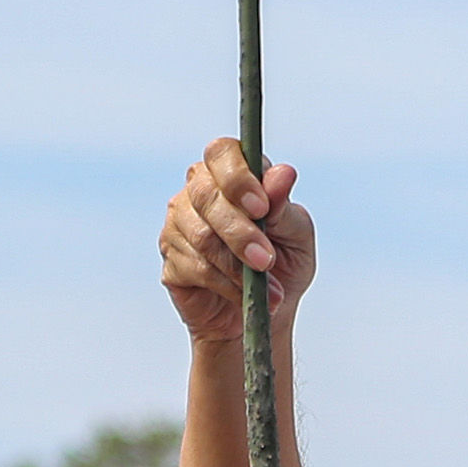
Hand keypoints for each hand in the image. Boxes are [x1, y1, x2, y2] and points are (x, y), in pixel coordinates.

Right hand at [159, 139, 314, 348]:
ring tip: (267, 287)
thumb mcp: (296, 235)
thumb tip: (283, 173)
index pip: (222, 153)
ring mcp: (179, 225)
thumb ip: (284, 205)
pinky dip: (227, 284)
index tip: (261, 208)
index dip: (238, 178)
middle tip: (266, 259)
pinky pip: (195, 267)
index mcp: (231, 173)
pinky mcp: (171, 261)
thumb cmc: (283, 264)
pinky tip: (245, 295)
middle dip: (240, 230)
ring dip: (238, 265)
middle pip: (206, 194)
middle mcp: (198, 192)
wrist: (266, 313)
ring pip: (202, 236)